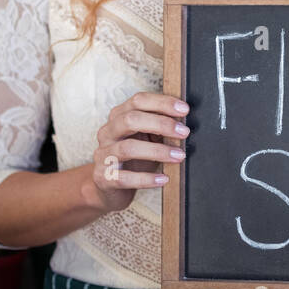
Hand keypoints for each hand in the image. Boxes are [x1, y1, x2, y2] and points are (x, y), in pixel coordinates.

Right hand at [88, 91, 188, 213]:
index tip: (184, 110)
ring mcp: (103, 155)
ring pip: (128, 148)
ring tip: (179, 156)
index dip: (162, 103)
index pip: (138, 101)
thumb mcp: (146, 138)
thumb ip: (160, 127)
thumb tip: (185, 121)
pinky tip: (163, 179)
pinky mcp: (104, 178)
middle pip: (130, 120)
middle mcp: (108, 133)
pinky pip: (125, 178)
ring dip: (157, 151)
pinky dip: (146, 179)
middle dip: (161, 124)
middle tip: (184, 132)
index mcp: (118, 117)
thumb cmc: (133, 159)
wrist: (110, 187)